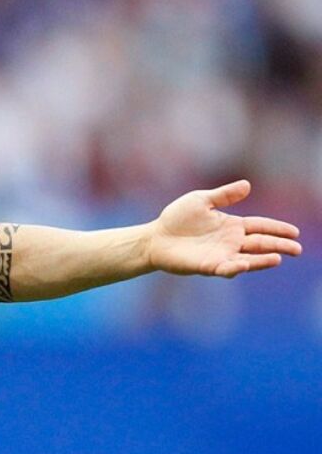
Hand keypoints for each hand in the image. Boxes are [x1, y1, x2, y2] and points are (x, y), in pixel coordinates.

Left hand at [147, 180, 302, 277]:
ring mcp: (221, 255)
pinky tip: (245, 265)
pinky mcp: (208, 266)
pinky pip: (225, 268)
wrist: (155, 237)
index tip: (295, 232)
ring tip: (277, 259)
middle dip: (279, 246)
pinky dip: (236, 268)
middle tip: (297, 249)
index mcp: (232, 226)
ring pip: (248, 259)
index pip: (260, 226)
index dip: (277, 228)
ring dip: (263, 260)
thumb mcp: (201, 200)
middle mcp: (231, 242)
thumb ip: (224, 195)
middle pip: (260, 244)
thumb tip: (247, 185)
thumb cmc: (177, 218)